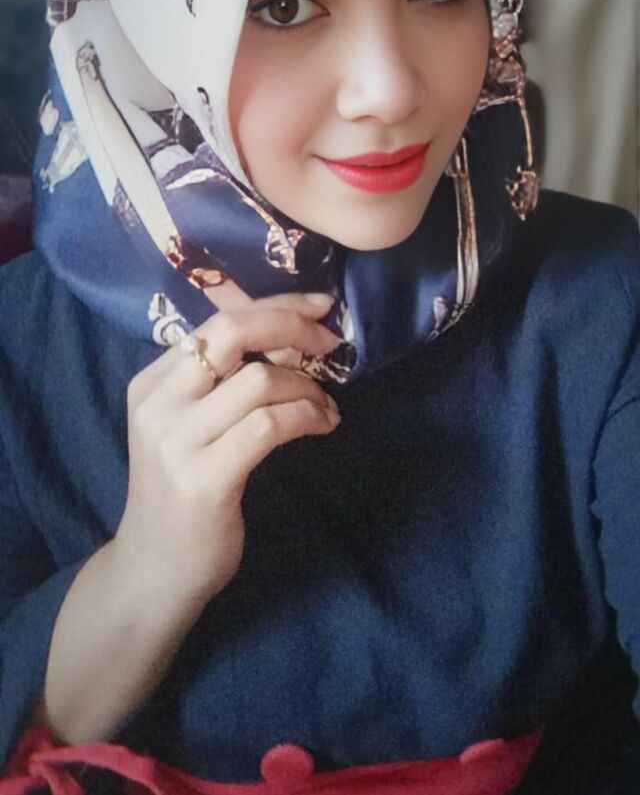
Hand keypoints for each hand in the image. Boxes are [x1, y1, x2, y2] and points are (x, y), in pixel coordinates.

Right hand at [114, 293, 340, 605]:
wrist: (155, 569)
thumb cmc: (183, 491)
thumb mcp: (193, 425)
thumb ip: (228, 381)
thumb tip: (294, 336)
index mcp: (153, 381)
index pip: (219, 320)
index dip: (276, 307)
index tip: (319, 307)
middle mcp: (158, 403)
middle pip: (233, 332)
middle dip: (292, 327)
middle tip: (330, 343)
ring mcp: (177, 442)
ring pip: (260, 380)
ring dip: (307, 387)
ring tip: (325, 405)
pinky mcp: (204, 479)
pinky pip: (270, 426)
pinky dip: (307, 416)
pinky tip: (323, 426)